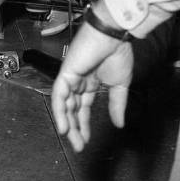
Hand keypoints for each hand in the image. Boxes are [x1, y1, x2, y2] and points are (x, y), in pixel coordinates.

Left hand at [52, 21, 133, 152]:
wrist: (114, 35)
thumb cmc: (118, 53)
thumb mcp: (120, 85)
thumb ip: (117, 105)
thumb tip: (119, 124)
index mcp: (90, 82)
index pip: (82, 107)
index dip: (83, 124)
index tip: (86, 140)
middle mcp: (78, 81)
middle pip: (72, 108)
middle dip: (74, 128)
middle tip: (79, 145)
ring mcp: (70, 76)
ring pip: (64, 104)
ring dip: (67, 123)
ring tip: (72, 140)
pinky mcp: (66, 72)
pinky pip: (59, 94)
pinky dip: (60, 111)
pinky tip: (64, 126)